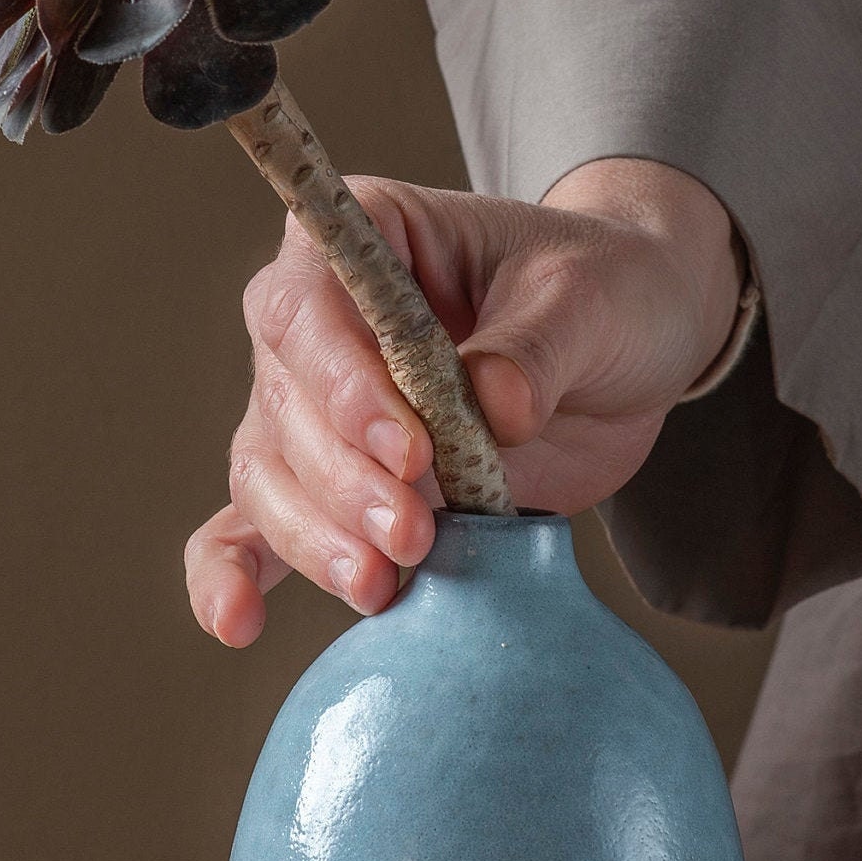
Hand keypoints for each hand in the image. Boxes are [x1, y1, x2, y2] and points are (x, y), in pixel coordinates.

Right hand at [185, 159, 744, 646]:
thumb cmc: (601, 293)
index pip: (310, 307)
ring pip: (269, 477)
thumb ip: (538, 348)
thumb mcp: (591, 300)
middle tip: (412, 533)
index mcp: (366, 239)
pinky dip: (236, 575)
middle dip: (342, 482)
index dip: (343, 385)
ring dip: (314, 539)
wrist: (625, 351)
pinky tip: (237, 621)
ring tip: (380, 586)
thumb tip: (493, 405)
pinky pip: (255, 529)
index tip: (409, 451)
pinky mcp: (337, 488)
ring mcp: (317, 410)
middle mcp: (317, 322)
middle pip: (284, 405)